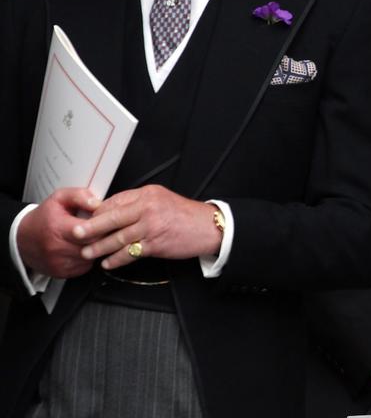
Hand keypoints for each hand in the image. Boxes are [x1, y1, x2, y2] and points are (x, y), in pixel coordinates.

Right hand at [15, 188, 99, 278]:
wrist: (23, 238)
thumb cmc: (44, 218)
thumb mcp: (59, 198)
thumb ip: (79, 196)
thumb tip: (97, 203)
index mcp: (57, 228)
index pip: (91, 230)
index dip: (102, 224)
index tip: (105, 219)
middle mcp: (57, 248)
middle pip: (94, 245)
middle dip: (102, 236)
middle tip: (102, 229)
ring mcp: (59, 263)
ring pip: (92, 257)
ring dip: (96, 248)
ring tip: (90, 238)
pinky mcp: (62, 273)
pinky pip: (85, 266)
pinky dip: (88, 258)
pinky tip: (83, 248)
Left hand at [73, 185, 222, 269]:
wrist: (209, 227)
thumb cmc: (185, 215)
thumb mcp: (161, 200)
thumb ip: (138, 204)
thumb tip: (112, 211)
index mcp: (147, 194)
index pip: (115, 201)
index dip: (98, 212)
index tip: (86, 220)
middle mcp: (148, 207)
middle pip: (112, 217)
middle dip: (91, 227)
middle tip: (76, 233)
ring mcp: (151, 226)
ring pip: (118, 237)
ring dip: (100, 247)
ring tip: (88, 252)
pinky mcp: (156, 243)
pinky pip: (130, 252)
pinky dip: (117, 259)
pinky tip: (108, 262)